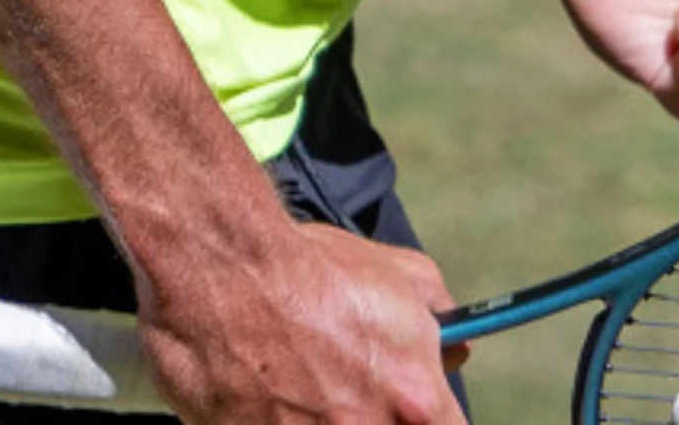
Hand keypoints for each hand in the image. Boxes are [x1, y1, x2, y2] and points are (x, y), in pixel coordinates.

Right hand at [134, 222, 465, 424]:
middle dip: (373, 413)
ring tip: (302, 387)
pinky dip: (277, 417)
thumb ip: (442, 317)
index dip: (431, 416)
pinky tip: (268, 394)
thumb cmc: (314, 268)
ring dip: (321, 415)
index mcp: (414, 399)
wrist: (225, 269)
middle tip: (347, 389)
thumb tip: (454, 348)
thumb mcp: (404, 275)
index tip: (415, 407)